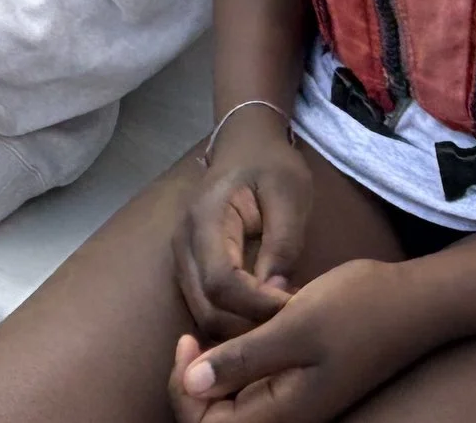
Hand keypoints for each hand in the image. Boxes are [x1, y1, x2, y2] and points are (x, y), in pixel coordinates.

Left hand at [168, 258, 435, 422]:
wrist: (414, 303)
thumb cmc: (358, 310)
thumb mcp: (293, 326)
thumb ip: (241, 358)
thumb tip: (190, 382)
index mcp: (283, 415)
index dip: (183, 390)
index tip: (187, 340)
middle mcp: (288, 418)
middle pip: (215, 422)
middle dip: (192, 385)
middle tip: (191, 336)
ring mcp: (296, 404)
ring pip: (232, 405)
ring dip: (213, 374)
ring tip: (211, 332)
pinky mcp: (302, 386)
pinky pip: (254, 388)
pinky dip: (236, 367)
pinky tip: (239, 332)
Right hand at [173, 115, 310, 342]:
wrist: (245, 146)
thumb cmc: (271, 166)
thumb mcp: (289, 194)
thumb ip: (283, 243)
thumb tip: (275, 294)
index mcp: (206, 219)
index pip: (221, 281)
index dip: (256, 304)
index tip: (293, 308)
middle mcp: (183, 244)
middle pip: (207, 307)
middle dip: (249, 325)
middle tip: (290, 323)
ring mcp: (181, 259)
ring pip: (203, 314)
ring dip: (241, 328)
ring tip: (280, 320)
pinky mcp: (189, 269)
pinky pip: (206, 307)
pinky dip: (234, 320)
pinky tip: (263, 315)